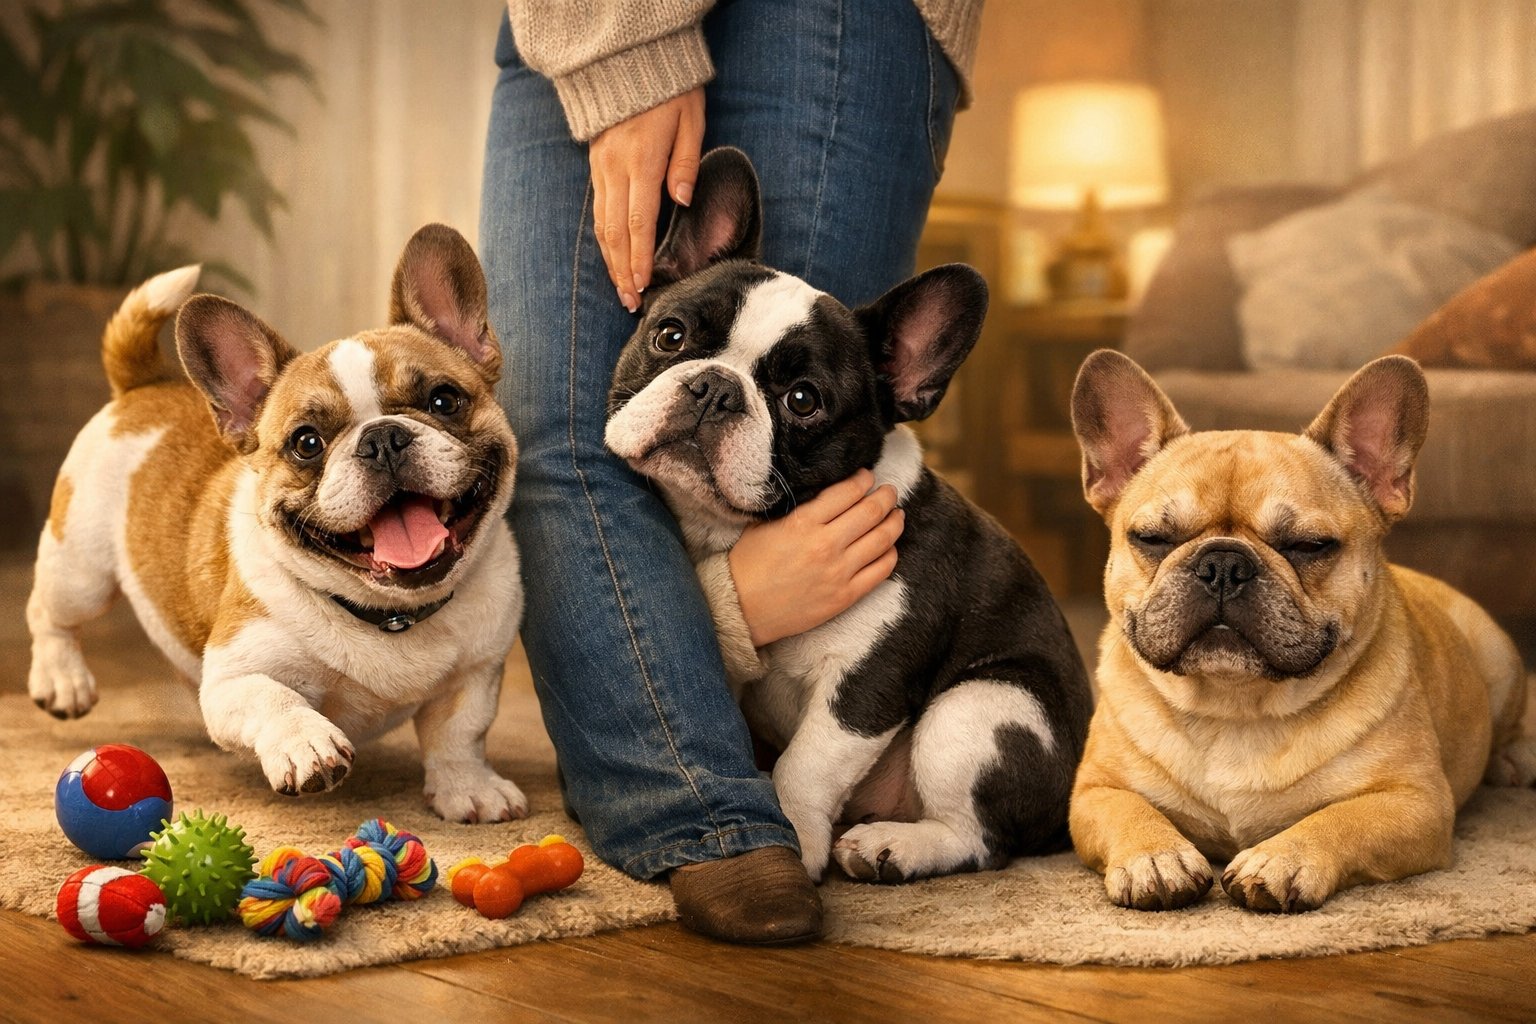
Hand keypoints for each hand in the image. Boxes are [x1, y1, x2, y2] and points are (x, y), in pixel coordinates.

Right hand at [588, 87, 704, 311]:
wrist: (629, 61)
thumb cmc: (670, 91)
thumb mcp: (690, 121)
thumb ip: (686, 163)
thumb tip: (682, 201)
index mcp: (642, 161)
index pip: (638, 223)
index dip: (639, 259)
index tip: (644, 286)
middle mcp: (616, 168)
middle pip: (615, 232)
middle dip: (622, 270)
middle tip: (631, 301)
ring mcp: (602, 167)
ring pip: (602, 224)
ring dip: (611, 260)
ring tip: (622, 287)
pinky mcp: (596, 164)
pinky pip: (598, 209)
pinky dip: (605, 237)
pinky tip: (613, 256)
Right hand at [729, 470, 903, 646]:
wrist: (741, 608)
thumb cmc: (749, 564)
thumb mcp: (765, 523)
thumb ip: (797, 507)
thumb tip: (825, 492)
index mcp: (804, 522)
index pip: (847, 492)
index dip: (863, 480)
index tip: (867, 477)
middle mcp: (825, 545)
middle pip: (871, 512)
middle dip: (885, 496)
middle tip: (889, 491)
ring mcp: (838, 572)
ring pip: (882, 540)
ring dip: (894, 522)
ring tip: (897, 515)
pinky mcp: (845, 597)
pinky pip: (880, 572)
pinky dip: (890, 555)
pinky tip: (889, 547)